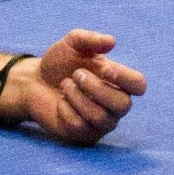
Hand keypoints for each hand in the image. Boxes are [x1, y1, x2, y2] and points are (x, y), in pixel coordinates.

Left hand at [12, 31, 145, 144]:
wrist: (34, 81)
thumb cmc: (60, 63)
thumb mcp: (72, 44)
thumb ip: (90, 39)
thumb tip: (112, 41)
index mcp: (117, 81)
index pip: (139, 85)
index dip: (126, 78)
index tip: (104, 69)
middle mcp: (114, 105)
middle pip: (124, 105)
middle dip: (96, 88)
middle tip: (76, 74)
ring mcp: (100, 122)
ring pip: (100, 117)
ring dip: (77, 97)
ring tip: (65, 85)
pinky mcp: (83, 134)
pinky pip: (79, 126)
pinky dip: (65, 109)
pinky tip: (60, 101)